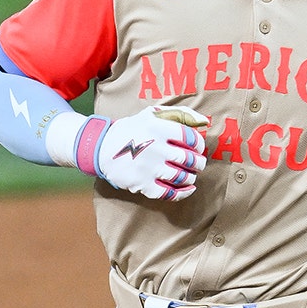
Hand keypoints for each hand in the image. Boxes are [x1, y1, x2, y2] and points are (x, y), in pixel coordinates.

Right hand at [76, 105, 208, 200]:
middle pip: (190, 159)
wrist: (102, 148)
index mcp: (158, 128)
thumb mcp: (152, 114)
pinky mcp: (143, 184)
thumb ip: (180, 114)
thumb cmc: (132, 129)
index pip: (192, 138)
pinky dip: (183, 193)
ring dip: (191, 177)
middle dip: (198, 163)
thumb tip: (204, 122)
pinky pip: (170, 193)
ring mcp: (149, 168)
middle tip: (198, 163)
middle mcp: (155, 148)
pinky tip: (188, 188)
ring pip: (182, 177)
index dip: (199, 144)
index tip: (198, 148)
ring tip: (190, 174)